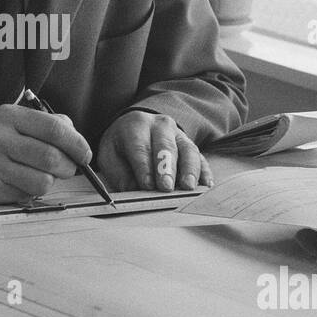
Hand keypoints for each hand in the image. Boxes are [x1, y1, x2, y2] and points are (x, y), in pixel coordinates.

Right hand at [0, 104, 93, 203]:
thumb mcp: (12, 120)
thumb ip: (45, 123)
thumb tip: (74, 135)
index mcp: (10, 116)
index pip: (54, 129)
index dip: (77, 144)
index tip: (84, 155)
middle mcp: (0, 138)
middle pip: (52, 158)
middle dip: (67, 168)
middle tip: (65, 169)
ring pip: (42, 182)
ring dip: (49, 183)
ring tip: (40, 177)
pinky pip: (26, 196)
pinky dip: (31, 193)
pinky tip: (21, 183)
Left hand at [96, 110, 211, 192]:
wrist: (136, 128)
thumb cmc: (122, 146)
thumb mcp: (110, 155)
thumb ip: (119, 173)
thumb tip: (132, 190)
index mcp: (136, 126)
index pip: (140, 147)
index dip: (143, 167)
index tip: (146, 185)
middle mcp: (160, 126)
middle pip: (165, 147)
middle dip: (167, 168)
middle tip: (166, 187)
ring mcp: (179, 134)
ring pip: (187, 150)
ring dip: (189, 170)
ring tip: (188, 187)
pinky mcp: (190, 145)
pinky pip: (200, 157)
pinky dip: (204, 171)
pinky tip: (206, 185)